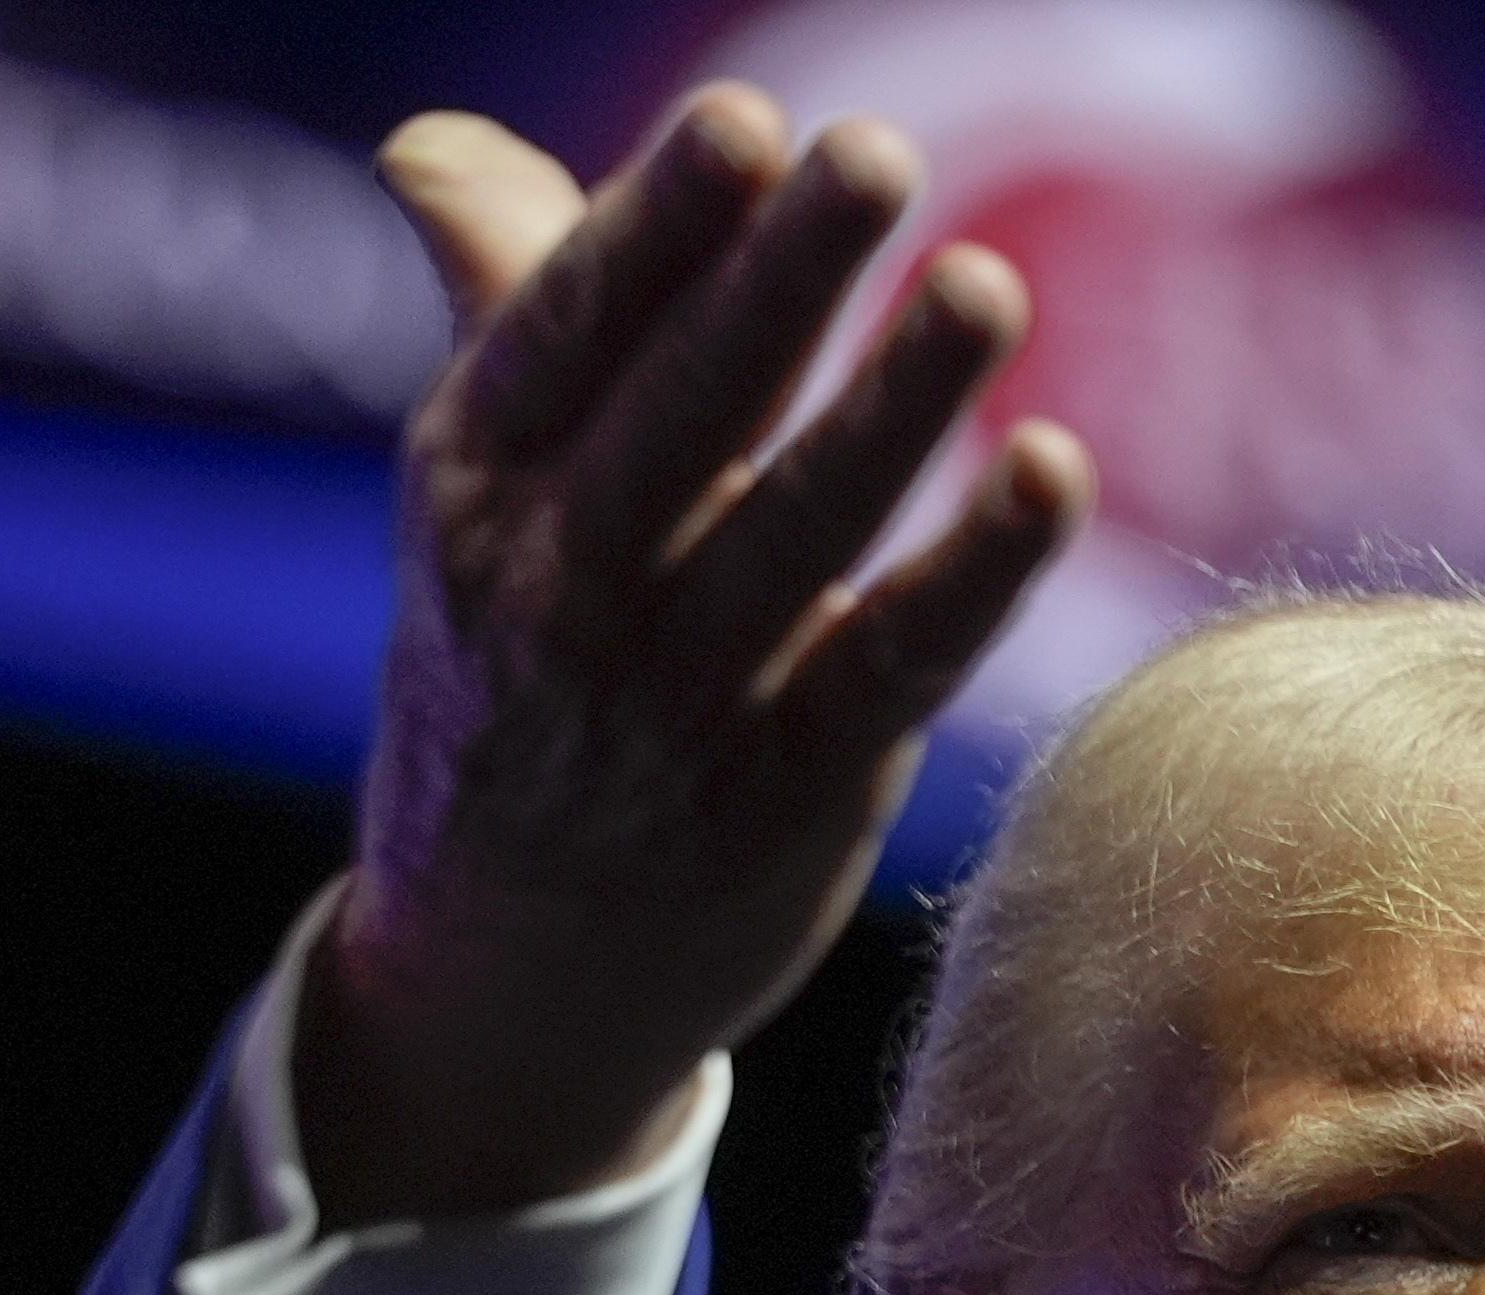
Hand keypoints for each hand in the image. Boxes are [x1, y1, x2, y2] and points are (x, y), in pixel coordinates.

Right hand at [298, 88, 1093, 1224]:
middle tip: (873, 153)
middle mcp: (563, 591)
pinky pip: (896, 664)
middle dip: (778, 285)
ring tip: (984, 289)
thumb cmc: (514, 679)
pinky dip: (977, 573)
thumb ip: (505, 306)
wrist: (507, 982)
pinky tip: (1049, 473)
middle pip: (683, 417)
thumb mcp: (478, 503)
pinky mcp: (791, 793)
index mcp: (473, 488)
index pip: (561, 336)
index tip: (743, 123)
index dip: (653, 230)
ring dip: (896, 409)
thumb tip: (436, 142)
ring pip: (799, 534)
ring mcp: (677, 705)